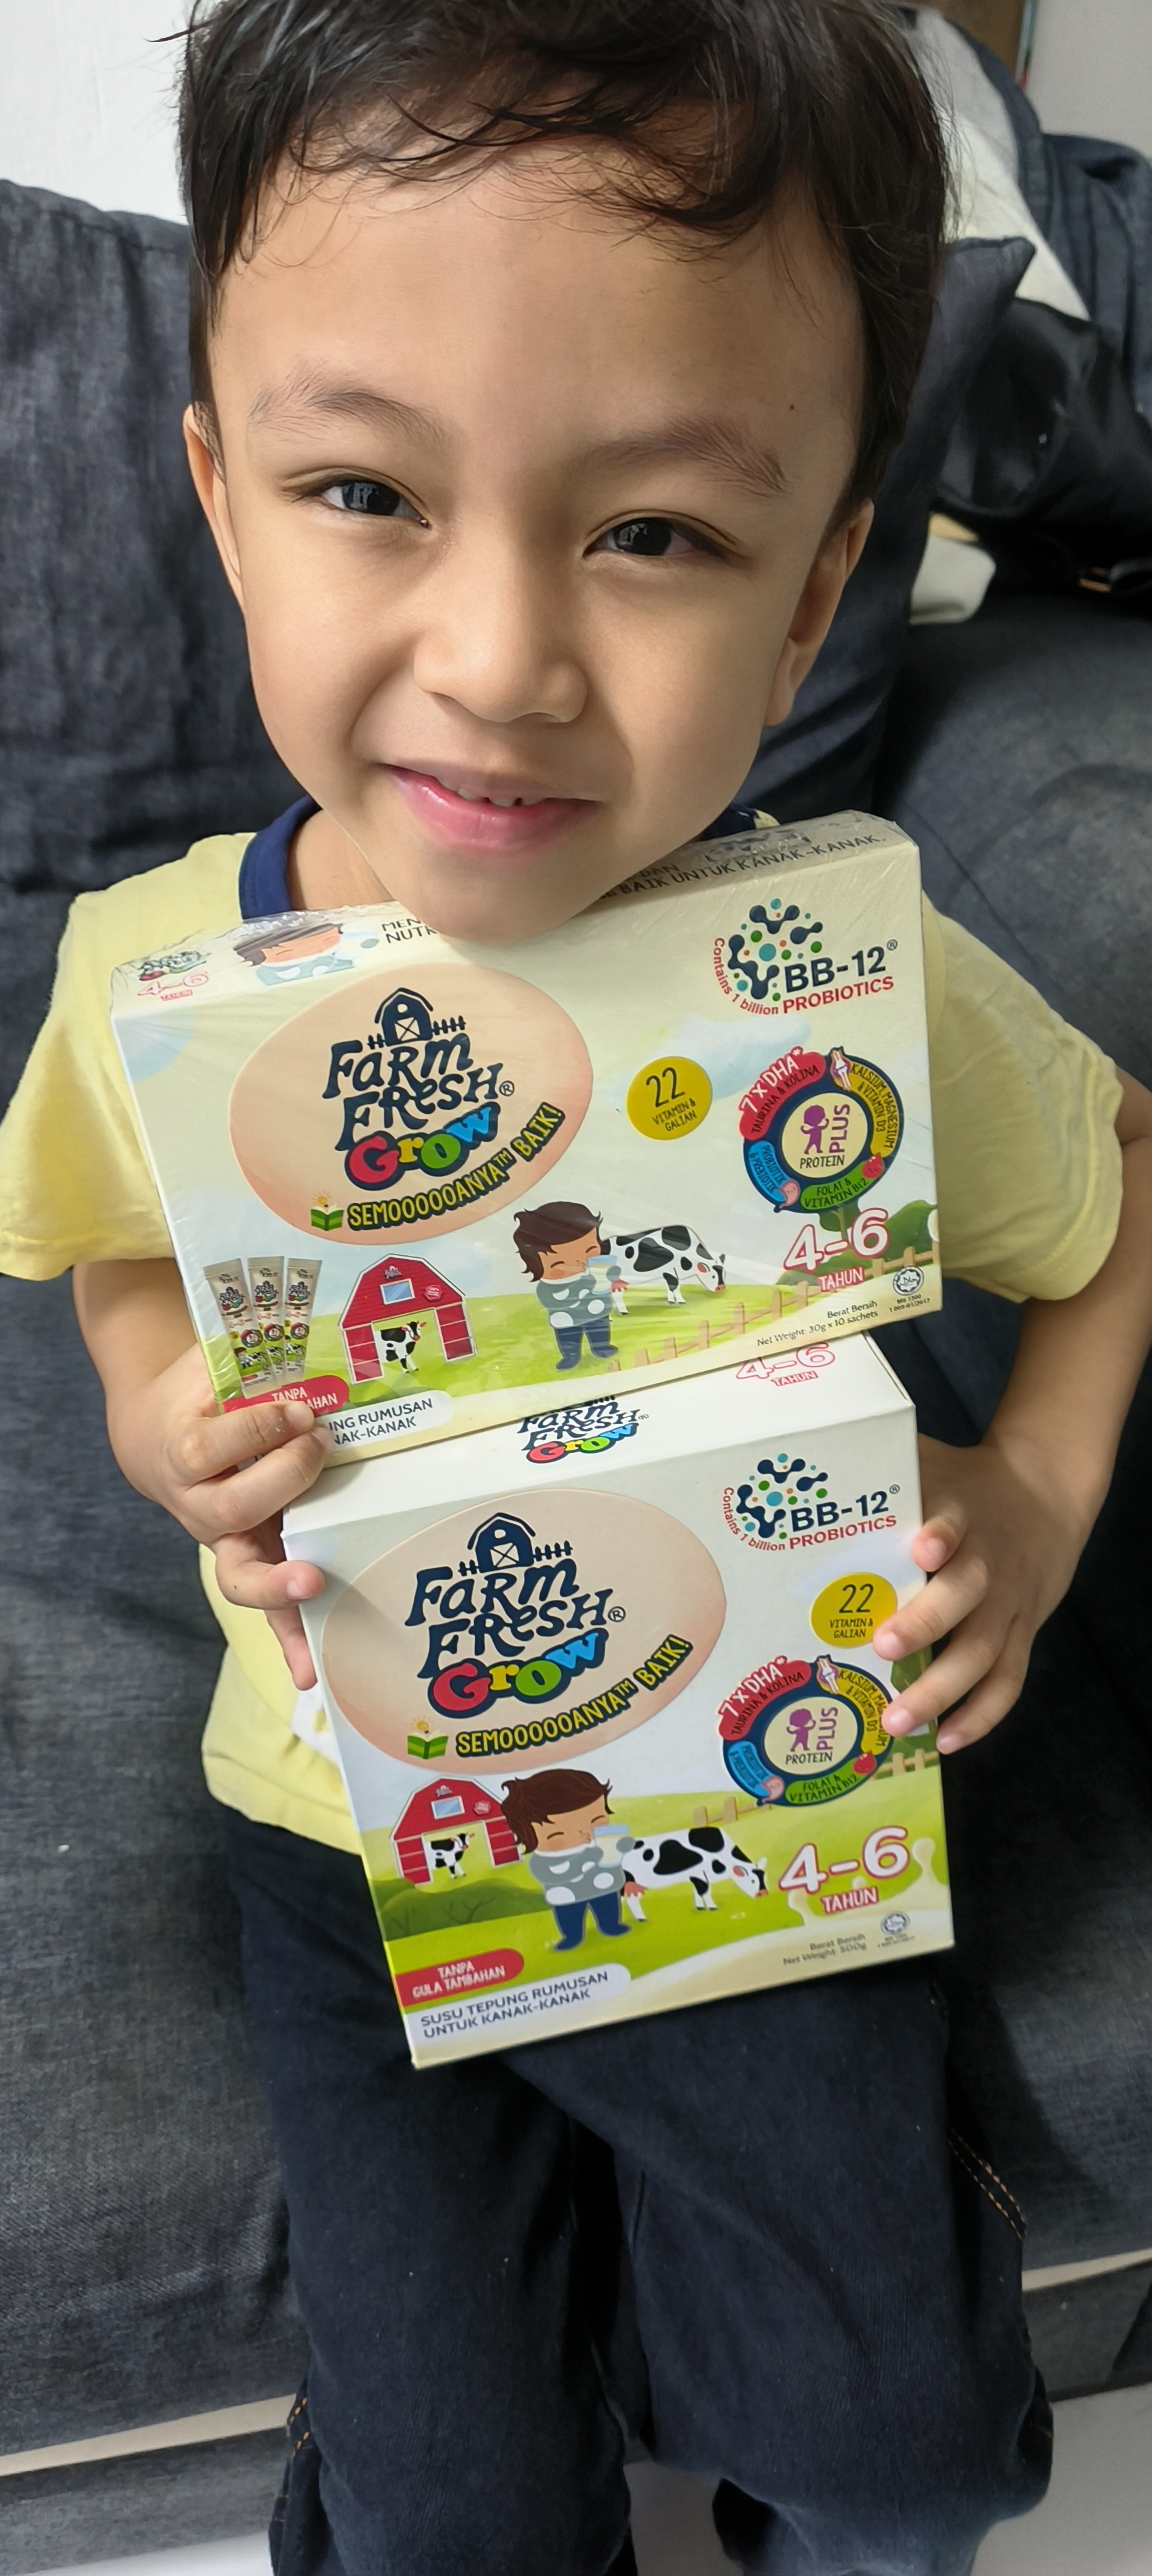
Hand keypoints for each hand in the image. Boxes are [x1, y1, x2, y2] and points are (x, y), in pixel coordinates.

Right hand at [107, 1340, 328, 1689]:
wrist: (156, 1439)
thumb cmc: (194, 1395)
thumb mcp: (207, 1365)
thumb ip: (245, 1357)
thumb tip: (304, 1336)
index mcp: (182, 1452)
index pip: (209, 1445)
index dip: (255, 1427)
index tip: (298, 1408)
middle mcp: (198, 1506)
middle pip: (230, 1507)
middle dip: (280, 1479)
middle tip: (318, 1446)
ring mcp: (225, 1543)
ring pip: (241, 1575)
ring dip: (277, 1587)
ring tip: (312, 1586)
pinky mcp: (253, 1563)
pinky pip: (269, 1610)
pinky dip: (289, 1642)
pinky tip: (310, 1676)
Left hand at [870, 1431, 1092, 1753]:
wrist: (1045, 1492)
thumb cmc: (964, 1483)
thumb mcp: (927, 1461)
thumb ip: (879, 1463)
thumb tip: (797, 1461)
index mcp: (961, 1513)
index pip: (954, 1519)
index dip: (941, 1531)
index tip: (922, 1545)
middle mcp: (987, 1561)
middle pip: (966, 1594)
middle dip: (926, 1622)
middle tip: (881, 1645)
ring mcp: (1007, 1603)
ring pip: (983, 1651)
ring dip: (942, 1689)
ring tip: (898, 1720)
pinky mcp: (1022, 1632)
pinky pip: (1008, 1680)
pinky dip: (981, 1715)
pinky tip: (945, 1740)